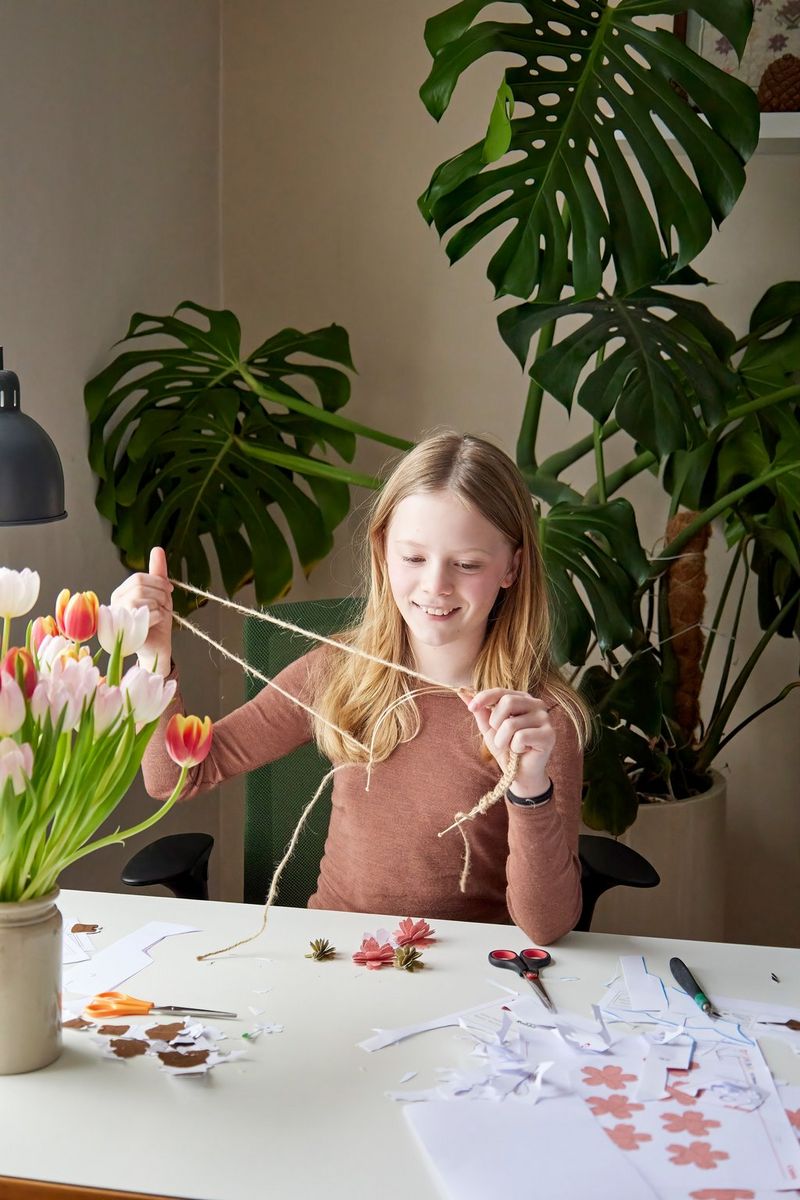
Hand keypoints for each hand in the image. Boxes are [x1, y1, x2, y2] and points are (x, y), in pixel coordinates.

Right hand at [109, 547, 173, 675]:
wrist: (158, 646)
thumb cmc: (156, 619)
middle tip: (164, 605)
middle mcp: (115, 604)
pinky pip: (149, 614)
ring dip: (160, 606)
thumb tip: (157, 548)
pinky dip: (159, 617)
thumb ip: (157, 572)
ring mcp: (119, 618)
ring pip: (145, 600)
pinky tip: (156, 624)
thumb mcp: (159, 593)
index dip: (158, 582)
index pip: (138, 578)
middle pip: (140, 587)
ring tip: (159, 614)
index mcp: (120, 593)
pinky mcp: (128, 631)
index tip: (168, 591)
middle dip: (160, 595)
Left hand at [464, 688, 554, 796]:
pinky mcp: (549, 735)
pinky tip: (523, 751)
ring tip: (511, 747)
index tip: (470, 707)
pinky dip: (515, 748)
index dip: (484, 697)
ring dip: (503, 740)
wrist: (520, 774)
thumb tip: (462, 691)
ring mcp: (545, 718)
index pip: (501, 691)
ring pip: (511, 723)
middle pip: (508, 702)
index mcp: (522, 699)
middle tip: (500, 738)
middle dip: (495, 723)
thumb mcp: (489, 729)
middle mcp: (537, 704)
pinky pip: (521, 737)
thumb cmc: (506, 749)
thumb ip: (480, 710)